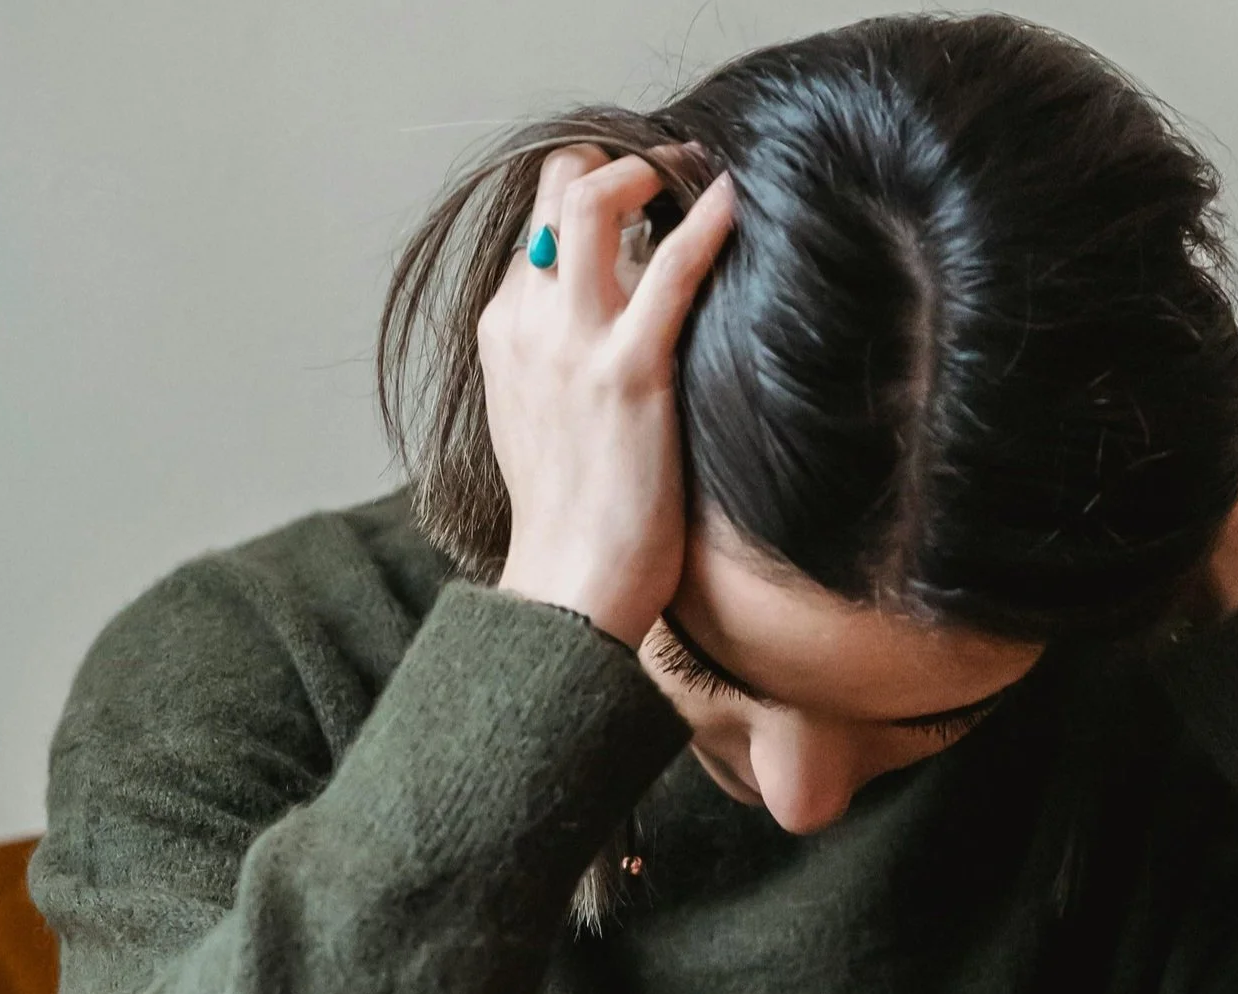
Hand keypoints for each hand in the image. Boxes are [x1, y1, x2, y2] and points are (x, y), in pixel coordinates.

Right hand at [480, 145, 736, 645]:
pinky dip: (705, 221)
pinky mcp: (627, 372)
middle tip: (669, 169)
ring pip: (594, 201)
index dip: (588, 193)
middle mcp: (526, 323)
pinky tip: (734, 199)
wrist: (569, 588)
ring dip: (651, 170)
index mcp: (503, 333)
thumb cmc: (571, 520)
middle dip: (613, 161)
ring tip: (697, 171)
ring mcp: (572, 343)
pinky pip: (670, 269)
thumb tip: (609, 326)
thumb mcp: (543, 421)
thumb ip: (560, 361)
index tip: (639, 196)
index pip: (537, 225)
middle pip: (555, 189)